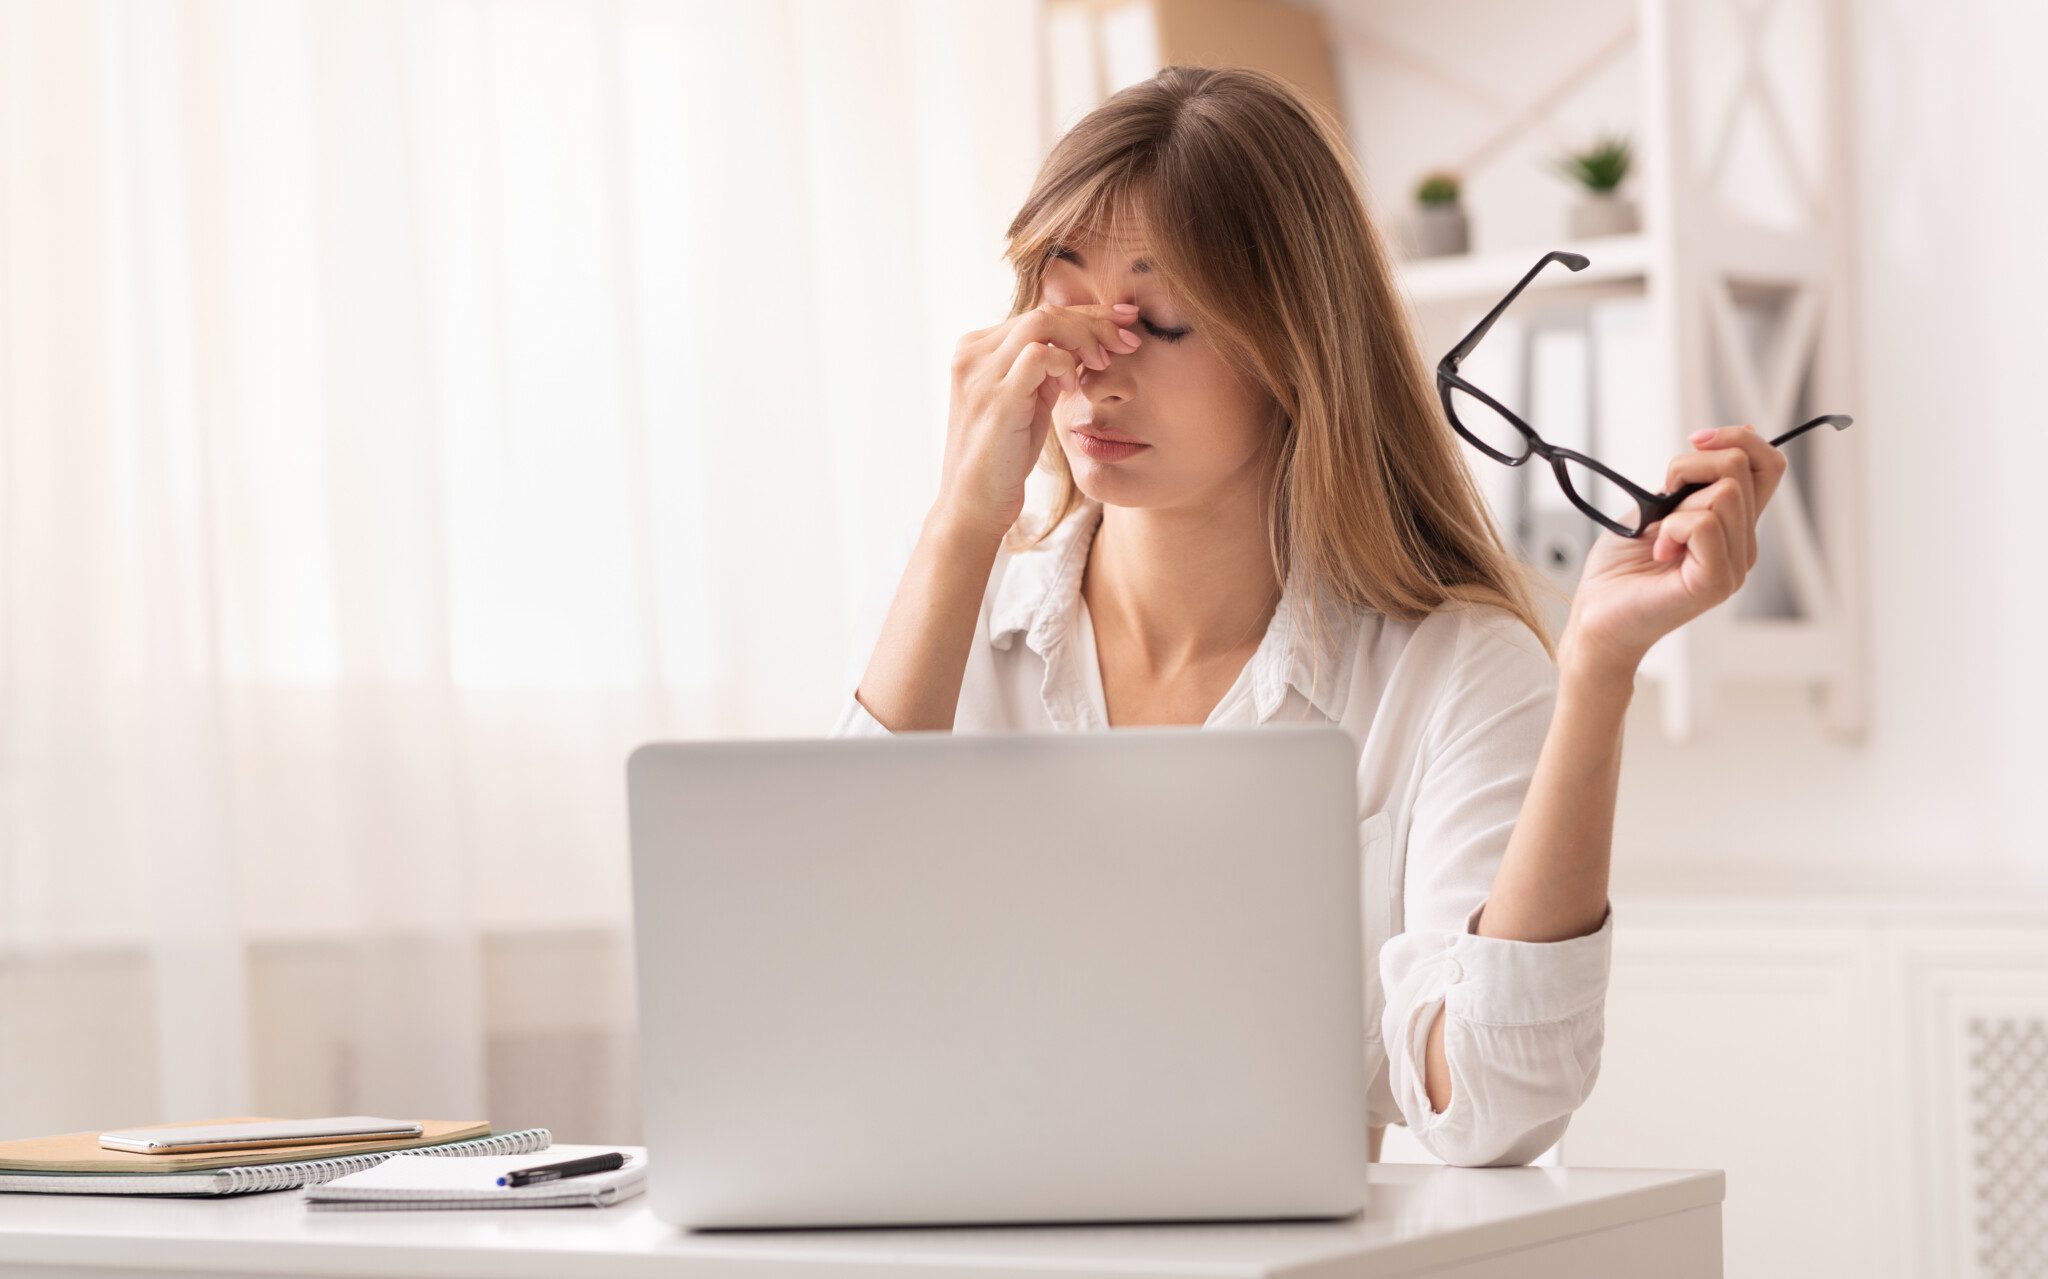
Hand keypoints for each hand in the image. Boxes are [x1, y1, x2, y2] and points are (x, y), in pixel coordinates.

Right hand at [936, 301, 1145, 539]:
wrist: (974, 503)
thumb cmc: (1003, 458)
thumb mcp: (1028, 404)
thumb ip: (1046, 372)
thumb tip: (1082, 347)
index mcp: (977, 349)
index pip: (1038, 314)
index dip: (1085, 314)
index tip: (1125, 322)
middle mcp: (973, 352)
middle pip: (1044, 312)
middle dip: (1096, 321)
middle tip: (1130, 338)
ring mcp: (981, 372)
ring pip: (1044, 323)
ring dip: (1086, 337)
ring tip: (1107, 362)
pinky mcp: (997, 396)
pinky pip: (1041, 356)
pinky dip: (1067, 363)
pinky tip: (1077, 387)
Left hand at [1558, 424, 1789, 680]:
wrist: (1594, 616)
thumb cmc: (1620, 569)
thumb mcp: (1655, 509)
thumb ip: (1688, 484)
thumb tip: (1714, 442)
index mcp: (1734, 526)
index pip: (1769, 466)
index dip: (1740, 438)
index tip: (1696, 439)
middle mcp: (1742, 545)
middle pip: (1742, 468)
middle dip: (1691, 465)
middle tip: (1661, 504)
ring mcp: (1733, 566)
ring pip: (1724, 493)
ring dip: (1677, 504)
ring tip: (1658, 537)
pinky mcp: (1714, 583)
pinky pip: (1706, 525)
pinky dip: (1673, 528)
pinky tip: (1659, 552)